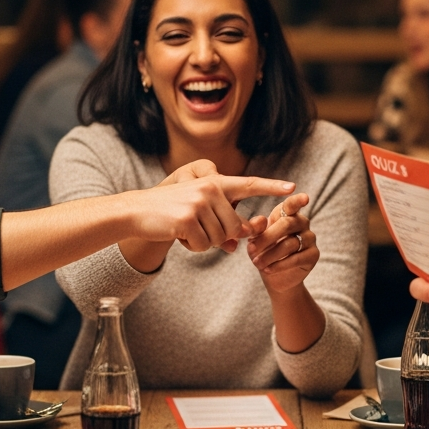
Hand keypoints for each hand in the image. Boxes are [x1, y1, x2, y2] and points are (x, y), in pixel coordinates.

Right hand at [132, 171, 294, 251]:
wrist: (136, 211)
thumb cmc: (171, 212)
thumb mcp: (199, 210)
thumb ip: (222, 220)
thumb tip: (242, 240)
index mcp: (215, 182)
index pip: (249, 184)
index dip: (271, 187)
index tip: (292, 187)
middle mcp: (210, 189)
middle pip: (235, 227)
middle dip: (221, 236)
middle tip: (199, 229)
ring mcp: (198, 203)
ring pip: (220, 238)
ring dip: (204, 242)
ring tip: (186, 229)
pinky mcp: (187, 218)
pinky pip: (202, 244)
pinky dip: (192, 246)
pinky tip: (179, 234)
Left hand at [247, 193, 317, 292]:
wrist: (274, 276)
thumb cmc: (264, 251)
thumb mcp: (255, 239)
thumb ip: (256, 229)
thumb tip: (260, 220)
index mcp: (287, 213)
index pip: (292, 204)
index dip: (298, 200)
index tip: (305, 198)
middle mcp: (301, 222)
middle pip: (287, 224)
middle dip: (267, 237)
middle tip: (251, 249)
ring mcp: (309, 238)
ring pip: (290, 243)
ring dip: (270, 255)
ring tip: (256, 263)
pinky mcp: (313, 255)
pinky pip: (297, 258)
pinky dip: (279, 265)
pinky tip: (267, 270)